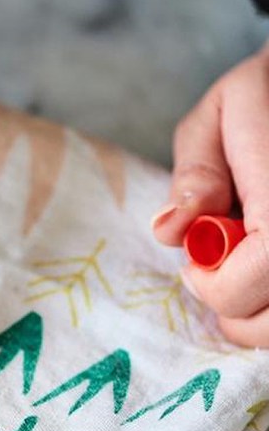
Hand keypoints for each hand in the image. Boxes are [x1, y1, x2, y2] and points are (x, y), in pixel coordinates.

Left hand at [152, 46, 268, 346]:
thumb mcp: (221, 112)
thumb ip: (195, 174)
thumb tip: (171, 231)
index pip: (268, 265)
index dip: (222, 285)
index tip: (194, 268)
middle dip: (240, 312)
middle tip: (213, 280)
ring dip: (263, 317)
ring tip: (240, 277)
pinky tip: (262, 273)